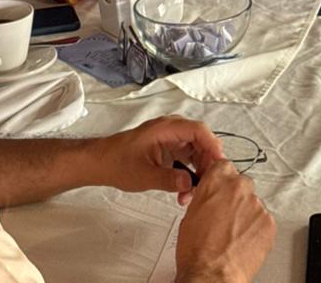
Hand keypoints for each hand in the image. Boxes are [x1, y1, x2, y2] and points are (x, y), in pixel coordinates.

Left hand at [90, 116, 224, 204]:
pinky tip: (185, 192)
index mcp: (166, 128)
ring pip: (195, 151)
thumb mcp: (144, 175)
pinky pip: (186, 159)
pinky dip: (189, 173)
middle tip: (209, 185)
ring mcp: (170, 140)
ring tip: (194, 193)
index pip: (197, 130)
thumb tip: (190, 183)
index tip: (220, 165)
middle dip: (207, 162)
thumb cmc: (120, 164)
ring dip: (198, 170)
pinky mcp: (167, 150)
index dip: (212, 145)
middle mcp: (171, 130)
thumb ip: (168, 178)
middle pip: (200, 141)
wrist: (101, 163)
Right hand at [175, 161, 275, 282]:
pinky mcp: (268, 222)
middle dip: (237, 197)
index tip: (223, 188)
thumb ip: (206, 196)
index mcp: (217, 180)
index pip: (224, 165)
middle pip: (242, 184)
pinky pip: (264, 220)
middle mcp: (238, 187)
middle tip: (228, 216)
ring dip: (247, 215)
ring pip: (254, 203)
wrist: (210, 275)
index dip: (223, 179)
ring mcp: (256, 204)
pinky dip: (257, 229)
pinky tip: (244, 241)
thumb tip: (212, 195)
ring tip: (234, 235)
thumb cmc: (196, 250)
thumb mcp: (191, 213)